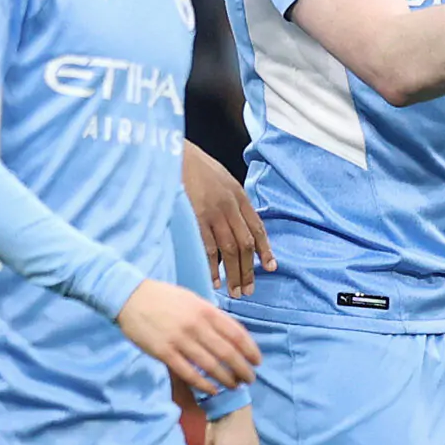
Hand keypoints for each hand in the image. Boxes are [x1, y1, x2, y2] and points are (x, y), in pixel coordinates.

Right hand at [117, 280, 260, 391]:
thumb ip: (211, 316)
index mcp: (206, 310)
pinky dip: (203, 384)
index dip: (250, 350)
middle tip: (250, 379)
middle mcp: (196, 325)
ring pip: (210, 365)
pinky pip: (188, 373)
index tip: (257, 361)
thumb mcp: (192, 299)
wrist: (130, 296)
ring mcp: (180, 340)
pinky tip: (212, 390)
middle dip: (243, 369)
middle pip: (228, 353)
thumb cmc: (164, 297)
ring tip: (234, 386)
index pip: (237, 334)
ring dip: (226, 379)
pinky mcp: (164, 352)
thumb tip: (230, 334)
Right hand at [182, 143, 273, 296]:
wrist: (174, 152)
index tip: (270, 267)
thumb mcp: (222, 178)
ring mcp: (213, 212)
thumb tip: (239, 222)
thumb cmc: (195, 166)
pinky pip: (208, 247)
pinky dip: (212, 267)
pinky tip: (214, 280)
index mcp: (239, 196)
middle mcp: (230, 206)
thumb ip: (232, 199)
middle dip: (249, 270)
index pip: (257, 228)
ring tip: (234, 292)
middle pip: (245, 244)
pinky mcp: (195, 217)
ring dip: (234, 273)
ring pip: (230, 250)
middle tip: (249, 290)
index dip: (265, 249)